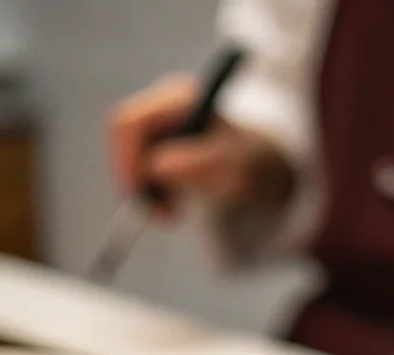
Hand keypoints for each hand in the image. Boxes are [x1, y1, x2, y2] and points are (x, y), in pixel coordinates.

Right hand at [109, 75, 292, 219]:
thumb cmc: (259, 165)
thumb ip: (203, 164)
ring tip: (173, 214)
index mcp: (180, 99)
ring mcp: (160, 124)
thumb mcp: (240, 169)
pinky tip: (173, 207)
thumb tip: (157, 166)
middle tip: (162, 215)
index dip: (126, 162)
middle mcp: (165, 105)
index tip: (143, 199)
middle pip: (123, 141)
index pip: (128, 123)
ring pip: (128, 159)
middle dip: (134, 181)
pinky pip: (137, 171)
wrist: (271, 171)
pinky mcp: (159, 145)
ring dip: (143, 192)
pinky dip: (149, 193)